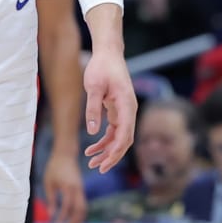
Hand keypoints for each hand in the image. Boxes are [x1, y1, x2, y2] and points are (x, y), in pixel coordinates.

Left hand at [43, 147, 86, 222]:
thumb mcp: (49, 183)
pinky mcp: (81, 188)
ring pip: (83, 207)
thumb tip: (51, 214)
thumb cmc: (54, 167)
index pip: (68, 205)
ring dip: (78, 218)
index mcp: (69, 186)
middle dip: (75, 221)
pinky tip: (72, 218)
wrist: (66, 154)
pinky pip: (82, 203)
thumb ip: (51, 199)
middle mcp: (78, 188)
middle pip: (80, 209)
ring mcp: (81, 188)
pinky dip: (79, 212)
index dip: (63, 216)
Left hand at [81, 51, 135, 172]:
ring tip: (91, 162)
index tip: (105, 163)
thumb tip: (93, 132)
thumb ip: (93, 108)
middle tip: (98, 168)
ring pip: (119, 138)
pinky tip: (91, 148)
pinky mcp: (118, 111)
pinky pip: (114, 131)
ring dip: (107, 151)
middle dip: (112, 156)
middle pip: (125, 140)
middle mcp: (129, 110)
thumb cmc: (101, 67)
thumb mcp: (93, 86)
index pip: (125, 134)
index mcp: (127, 104)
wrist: (108, 53)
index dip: (116, 151)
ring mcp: (125, 111)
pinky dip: (104, 141)